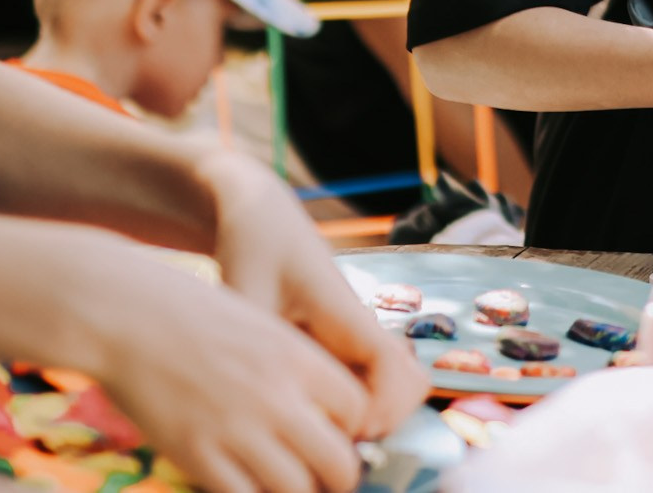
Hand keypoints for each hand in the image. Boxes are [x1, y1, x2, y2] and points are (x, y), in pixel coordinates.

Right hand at [75, 237, 375, 492]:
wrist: (125, 314)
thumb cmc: (189, 312)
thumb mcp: (258, 323)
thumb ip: (289, 364)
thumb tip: (312, 404)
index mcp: (296, 358)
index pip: (358, 410)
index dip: (353, 430)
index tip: (339, 436)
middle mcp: (275, 396)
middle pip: (339, 461)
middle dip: (340, 478)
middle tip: (327, 480)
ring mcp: (236, 429)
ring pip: (295, 490)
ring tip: (289, 487)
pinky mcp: (195, 454)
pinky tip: (247, 487)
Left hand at [196, 150, 425, 438]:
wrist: (260, 212)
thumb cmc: (252, 245)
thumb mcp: (244, 294)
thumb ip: (257, 347)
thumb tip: (257, 405)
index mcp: (346, 312)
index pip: (393, 368)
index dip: (381, 408)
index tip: (343, 431)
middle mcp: (360, 328)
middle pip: (409, 386)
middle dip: (383, 421)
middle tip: (330, 439)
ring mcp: (353, 337)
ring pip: (392, 389)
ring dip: (371, 416)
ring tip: (318, 431)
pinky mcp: (340, 343)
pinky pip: (366, 384)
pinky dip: (351, 407)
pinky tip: (307, 414)